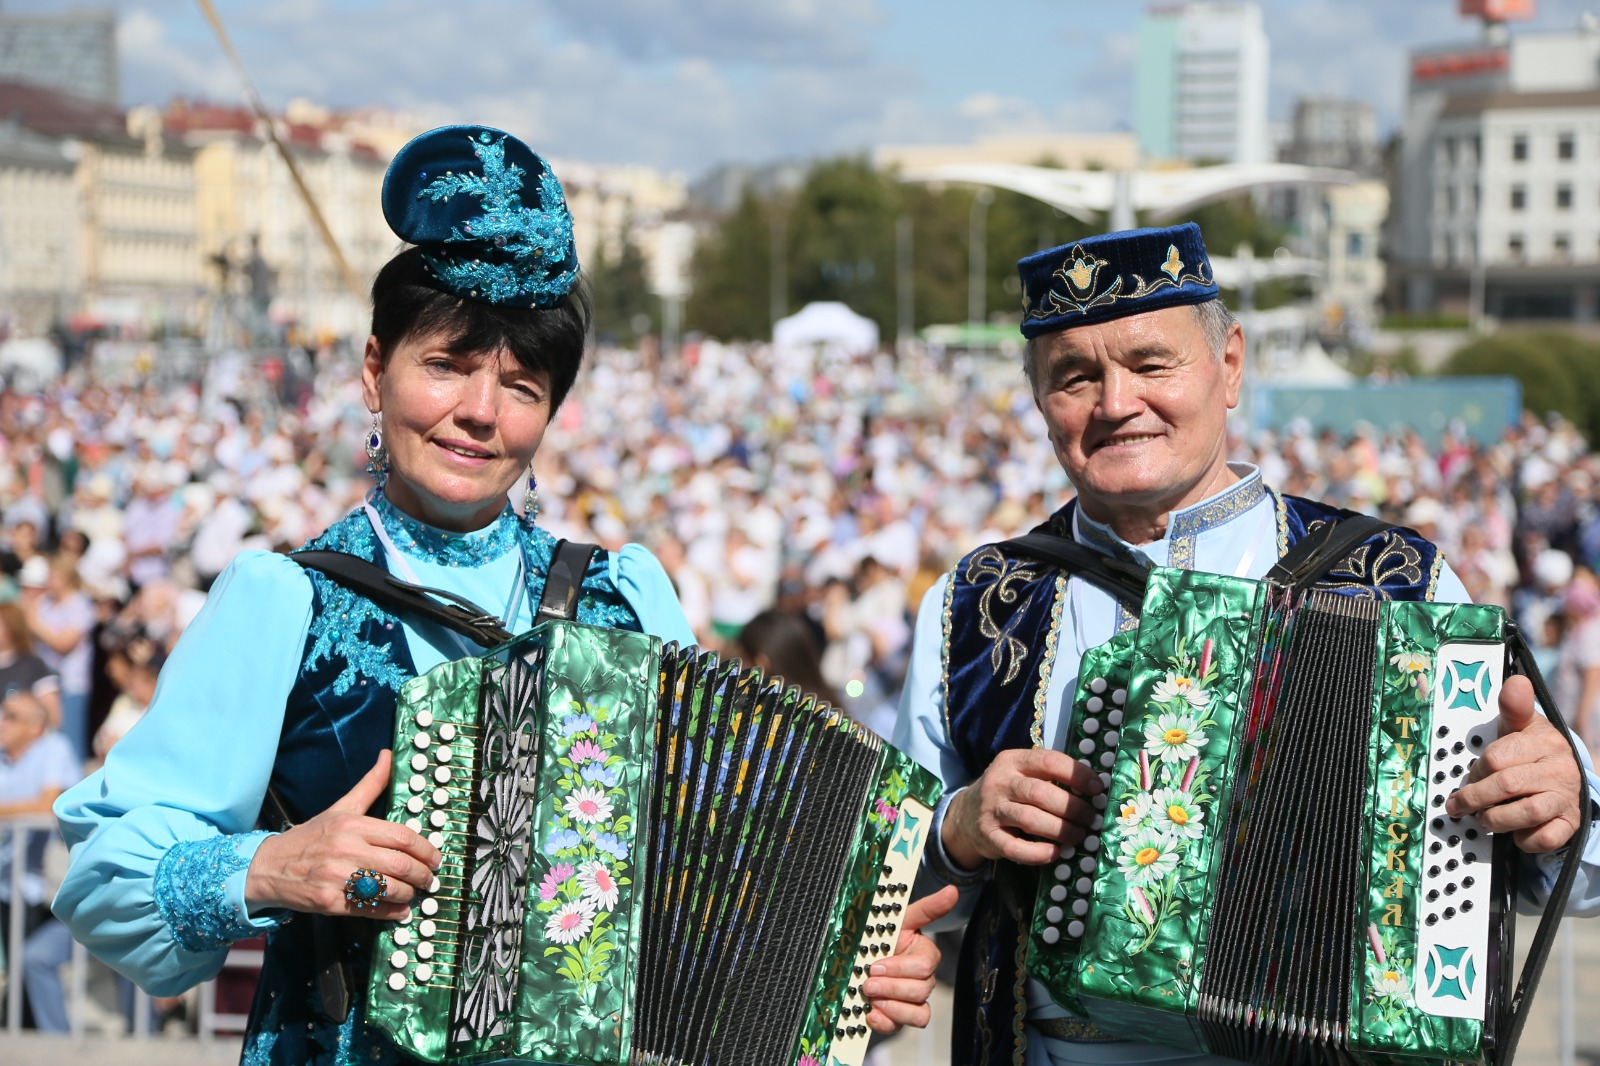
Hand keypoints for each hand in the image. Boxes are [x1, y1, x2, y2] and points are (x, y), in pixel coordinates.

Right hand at [245, 750, 440, 918]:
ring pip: (389, 888)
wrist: (269, 866)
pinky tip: (400, 910)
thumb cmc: (311, 837)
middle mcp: (346, 849)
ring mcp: (337, 878)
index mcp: (352, 825)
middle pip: (401, 864)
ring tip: (413, 893)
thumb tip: (388, 755)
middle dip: (422, 875)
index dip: (426, 850)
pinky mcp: (330, 902)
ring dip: (409, 894)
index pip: (402, 837)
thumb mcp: (341, 807)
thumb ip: (370, 784)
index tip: (435, 858)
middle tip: (429, 879)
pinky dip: (392, 912)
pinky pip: (371, 909)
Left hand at [862, 884, 957, 1032]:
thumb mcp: (900, 919)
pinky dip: (886, 1022)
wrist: (861, 958)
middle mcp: (923, 979)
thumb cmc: (884, 938)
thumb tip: (952, 890)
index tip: (875, 964)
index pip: (924, 966)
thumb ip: (927, 908)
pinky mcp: (901, 1017)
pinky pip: (903, 1027)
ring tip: (871, 999)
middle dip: (891, 987)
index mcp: (925, 954)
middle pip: (921, 990)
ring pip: (919, 1013)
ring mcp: (913, 1000)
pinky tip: (871, 1015)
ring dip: (892, 1008)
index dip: (900, 968)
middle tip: (868, 983)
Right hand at [943, 749, 1103, 867]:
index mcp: (1012, 760)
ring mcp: (991, 809)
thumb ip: (1050, 777)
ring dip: (1061, 830)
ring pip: (1031, 820)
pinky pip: (1016, 848)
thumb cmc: (1007, 793)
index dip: (1077, 775)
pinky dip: (1039, 853)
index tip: (1097, 788)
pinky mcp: (988, 836)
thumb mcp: (1022, 774)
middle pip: (1041, 793)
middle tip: (1090, 818)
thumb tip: (1094, 789)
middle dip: (1072, 808)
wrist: (965, 815)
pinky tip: (1055, 852)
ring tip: (1078, 836)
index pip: (1049, 761)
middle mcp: (1000, 782)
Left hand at [1446, 675, 1585, 853]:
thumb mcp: (1521, 725)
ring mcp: (1566, 798)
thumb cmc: (1532, 750)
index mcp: (1545, 742)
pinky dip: (1526, 839)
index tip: (1467, 777)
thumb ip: (1514, 707)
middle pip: (1507, 785)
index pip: (1498, 757)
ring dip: (1497, 819)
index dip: (1476, 771)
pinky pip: (1546, 838)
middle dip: (1475, 797)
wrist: (1565, 778)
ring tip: (1484, 818)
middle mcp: (1559, 770)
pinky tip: (1515, 832)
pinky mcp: (1570, 824)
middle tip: (1459, 805)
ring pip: (1528, 812)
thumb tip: (1516, 682)